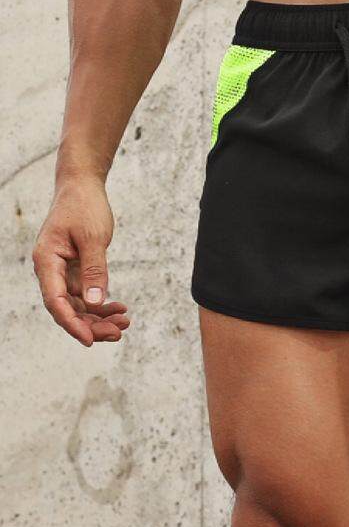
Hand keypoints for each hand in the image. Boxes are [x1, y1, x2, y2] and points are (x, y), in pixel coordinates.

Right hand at [33, 176, 128, 345]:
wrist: (82, 186)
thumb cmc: (84, 207)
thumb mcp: (94, 237)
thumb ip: (94, 270)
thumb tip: (96, 302)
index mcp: (46, 262)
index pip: (56, 301)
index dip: (72, 324)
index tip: (91, 340)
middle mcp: (50, 270)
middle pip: (68, 307)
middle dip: (92, 324)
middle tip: (119, 333)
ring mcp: (62, 270)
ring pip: (78, 303)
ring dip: (99, 316)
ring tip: (124, 323)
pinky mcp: (74, 268)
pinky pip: (86, 292)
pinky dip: (101, 302)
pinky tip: (120, 308)